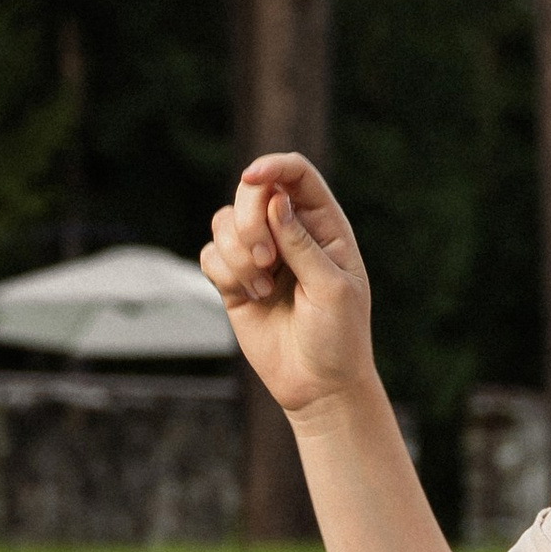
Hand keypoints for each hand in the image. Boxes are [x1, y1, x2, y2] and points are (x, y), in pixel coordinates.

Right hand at [199, 154, 376, 419]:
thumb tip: (276, 200)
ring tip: (262, 287)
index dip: (273, 166)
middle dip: (249, 221)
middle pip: (252, 192)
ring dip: (237, 253)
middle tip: (265, 259)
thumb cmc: (339, 337)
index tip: (251, 178)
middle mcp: (289, 231)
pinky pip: (211, 255)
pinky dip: (224, 272)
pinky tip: (250, 297)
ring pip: (224, 222)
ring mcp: (260, 254)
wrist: (319, 385)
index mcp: (324, 225)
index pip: (296, 174)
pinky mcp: (235, 279)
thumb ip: (303, 243)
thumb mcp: (332, 288)